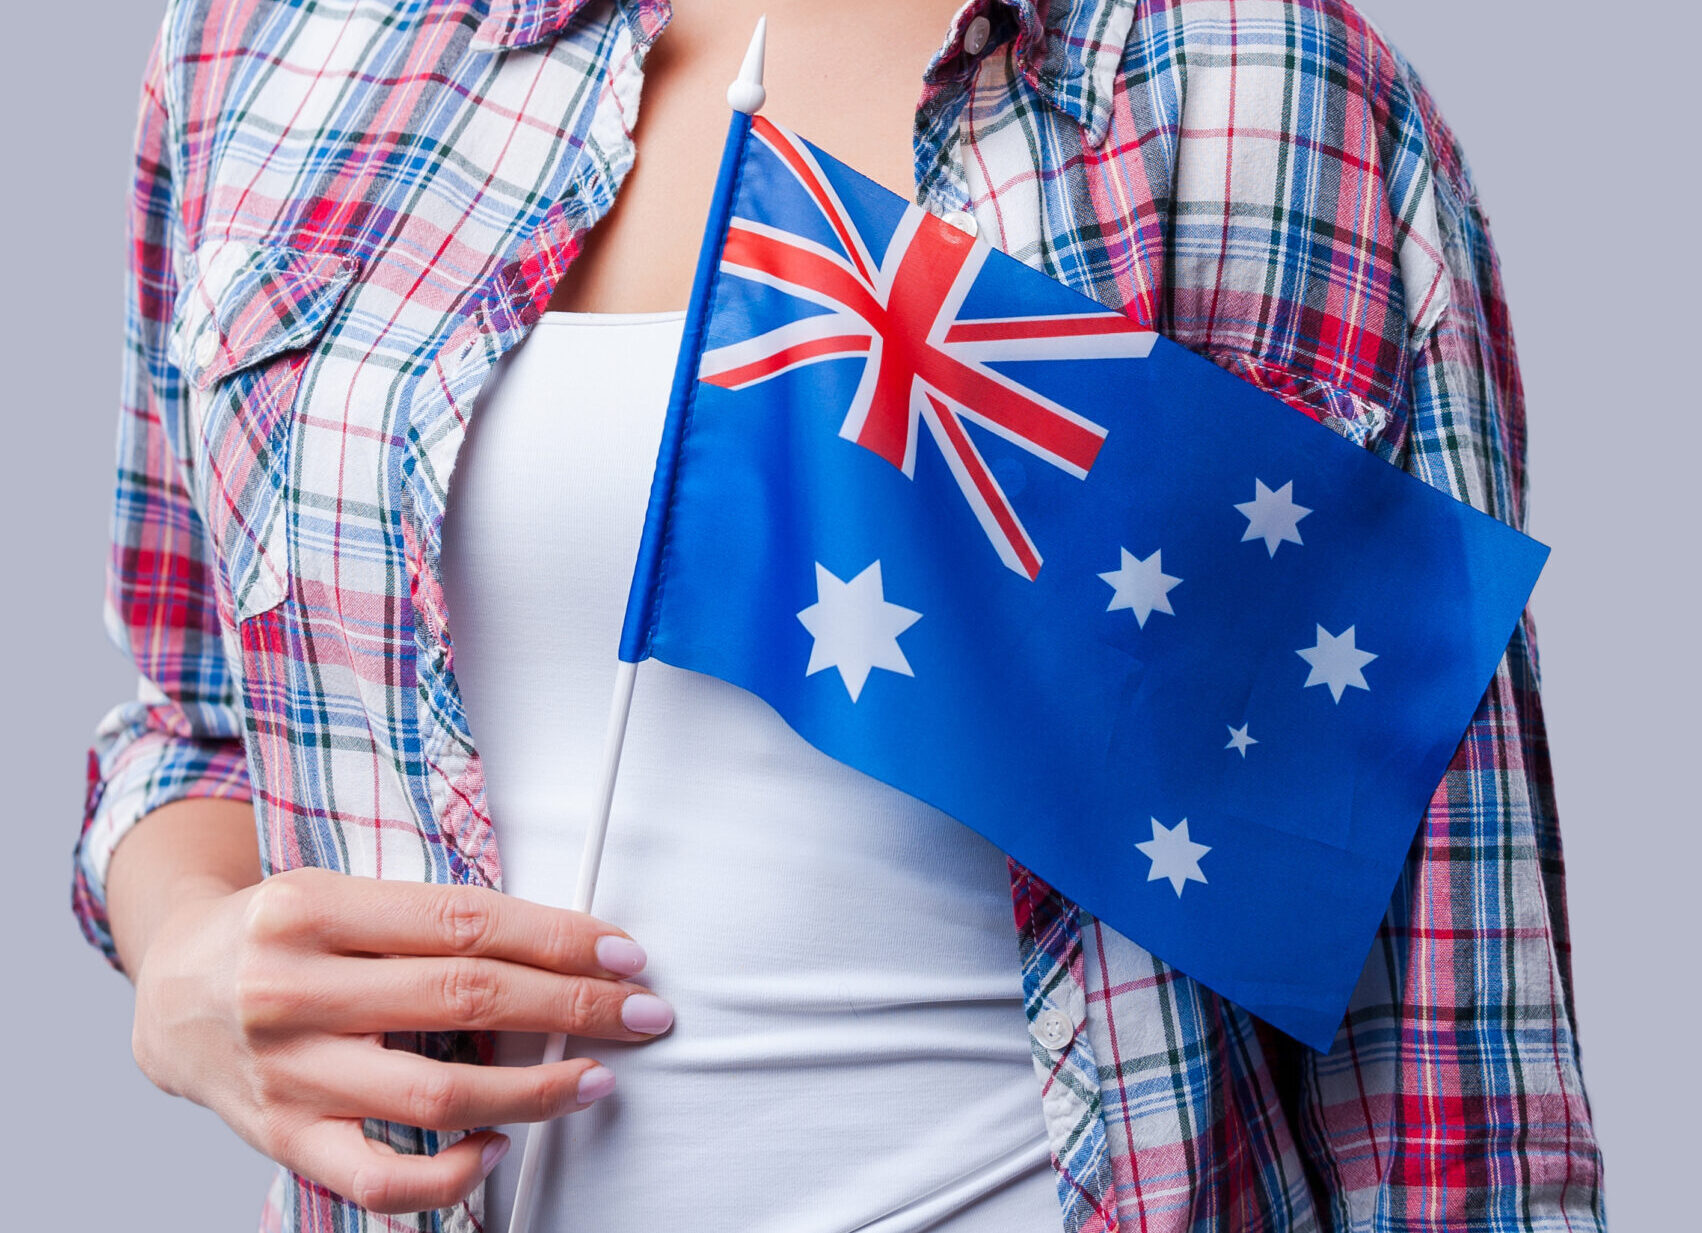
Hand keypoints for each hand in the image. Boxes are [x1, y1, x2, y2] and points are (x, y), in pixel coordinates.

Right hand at [128, 865, 668, 1213]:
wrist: (171, 996)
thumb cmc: (277, 936)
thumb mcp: (338, 892)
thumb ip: (428, 920)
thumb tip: (557, 950)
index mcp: (312, 908)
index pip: (465, 923)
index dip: (558, 940)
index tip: (624, 955)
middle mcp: (293, 988)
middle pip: (465, 1000)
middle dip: (573, 1008)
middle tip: (640, 1013)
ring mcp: (288, 1071)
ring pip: (437, 1096)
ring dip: (537, 1093)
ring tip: (593, 1079)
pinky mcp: (283, 1139)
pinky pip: (380, 1180)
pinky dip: (452, 1175)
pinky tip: (496, 1146)